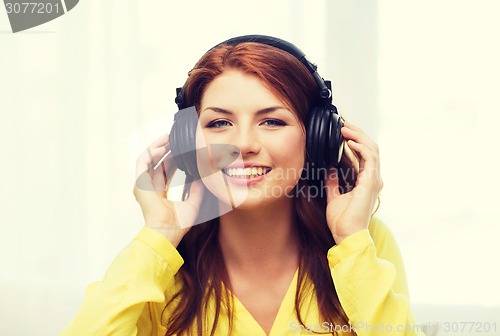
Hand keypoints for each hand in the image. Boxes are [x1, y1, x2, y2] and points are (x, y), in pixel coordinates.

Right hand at [133, 134, 203, 246]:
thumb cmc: (178, 224)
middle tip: (177, 140)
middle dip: (167, 150)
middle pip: (158, 163)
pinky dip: (151, 153)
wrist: (166, 232)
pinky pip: (143, 162)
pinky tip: (162, 148)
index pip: (166, 171)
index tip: (184, 150)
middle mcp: (150, 187)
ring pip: (149, 159)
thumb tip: (202, 177)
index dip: (174, 159)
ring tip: (169, 138)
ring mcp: (143, 185)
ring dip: (158, 147)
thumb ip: (197, 190)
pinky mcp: (139, 183)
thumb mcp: (193, 203)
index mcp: (160, 193)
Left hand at [325, 120, 382, 243]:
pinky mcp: (371, 182)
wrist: (346, 235)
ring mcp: (374, 180)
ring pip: (371, 149)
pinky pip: (369, 158)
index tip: (342, 130)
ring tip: (345, 127)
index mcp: (366, 181)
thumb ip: (333, 181)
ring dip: (358, 136)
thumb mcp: (333, 196)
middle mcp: (373, 179)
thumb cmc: (342, 221)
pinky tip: (349, 140)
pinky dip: (360, 147)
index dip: (355, 140)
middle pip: (370, 148)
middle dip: (357, 133)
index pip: (364, 154)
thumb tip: (328, 168)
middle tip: (343, 123)